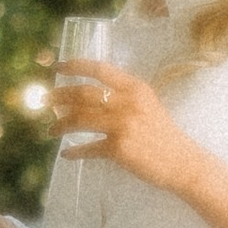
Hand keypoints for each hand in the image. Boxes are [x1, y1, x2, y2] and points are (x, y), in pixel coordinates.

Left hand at [54, 59, 190, 193]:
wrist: (182, 162)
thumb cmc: (163, 133)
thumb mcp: (148, 104)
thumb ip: (124, 95)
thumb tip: (90, 94)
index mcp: (135, 88)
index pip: (99, 69)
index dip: (74, 66)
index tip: (57, 67)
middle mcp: (127, 102)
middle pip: (84, 93)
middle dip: (59, 95)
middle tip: (45, 100)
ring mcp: (122, 125)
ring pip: (80, 119)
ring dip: (61, 124)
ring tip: (50, 130)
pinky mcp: (118, 148)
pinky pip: (88, 147)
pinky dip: (74, 151)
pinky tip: (66, 153)